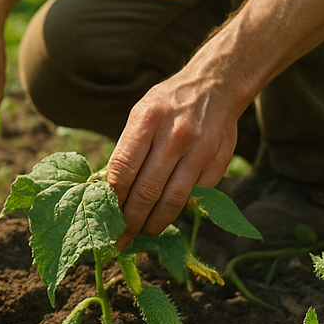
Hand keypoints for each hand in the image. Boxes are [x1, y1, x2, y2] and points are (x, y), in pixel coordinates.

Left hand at [106, 63, 242, 247]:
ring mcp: (200, 150)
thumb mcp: (141, 113)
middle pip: (147, 191)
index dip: (112, 197)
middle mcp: (175, 135)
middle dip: (130, 220)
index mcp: (148, 119)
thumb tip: (107, 189)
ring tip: (142, 233)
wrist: (215, 86)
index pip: (123, 168)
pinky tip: (166, 215)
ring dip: (154, 223)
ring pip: (172, 200)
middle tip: (120, 237)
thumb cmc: (168, 104)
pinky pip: (194, 195)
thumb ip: (127, 148)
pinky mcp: (218, 162)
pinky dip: (178, 209)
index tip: (105, 213)